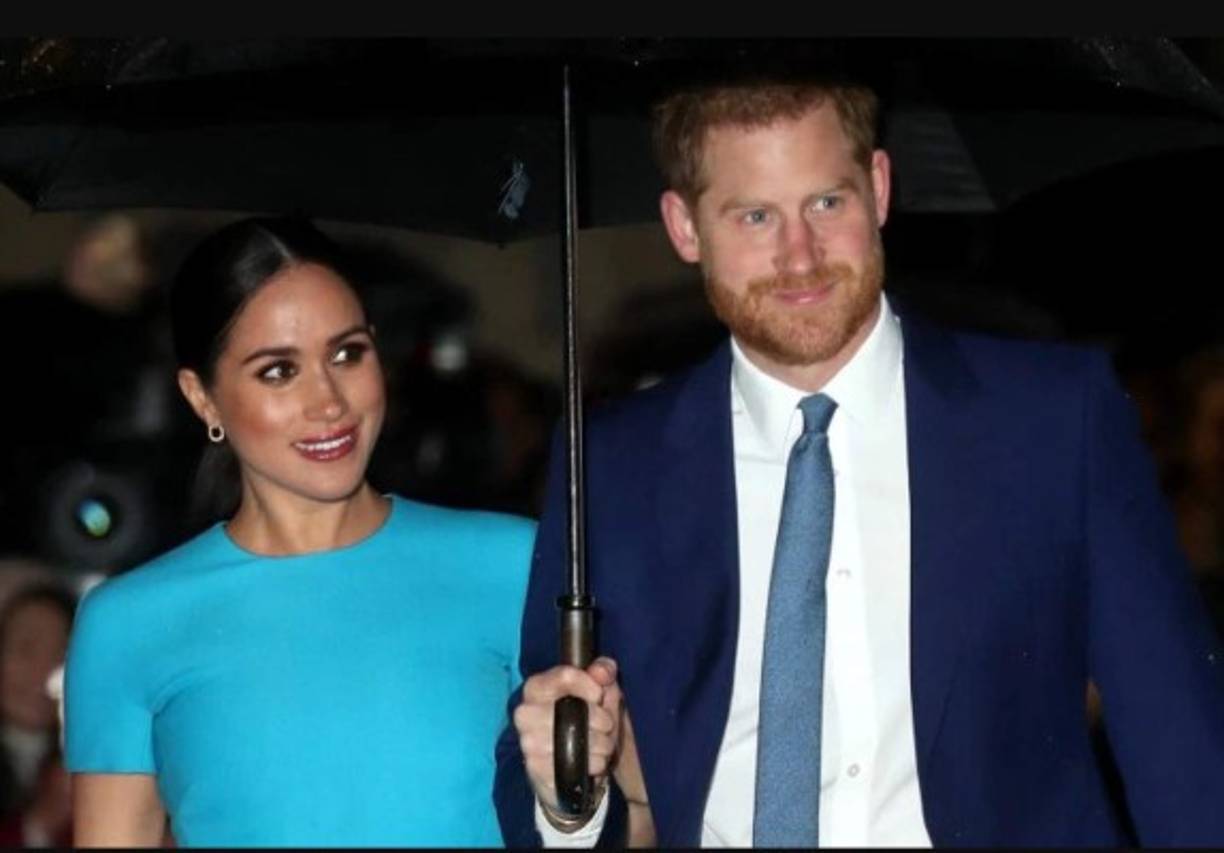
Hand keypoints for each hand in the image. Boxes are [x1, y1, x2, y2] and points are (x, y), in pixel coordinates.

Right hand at [513, 657, 621, 815]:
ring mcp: (528, 742)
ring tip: (602, 743)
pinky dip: (593, 763)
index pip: (565, 676)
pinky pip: (575, 764)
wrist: (574, 761)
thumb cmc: (586, 719)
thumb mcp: (600, 689)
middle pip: (574, 710)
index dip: (591, 685)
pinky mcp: (535, 768)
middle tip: (605, 725)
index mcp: (536, 686)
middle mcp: (525, 712)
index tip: (600, 695)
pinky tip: (592, 760)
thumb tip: (601, 671)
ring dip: (600, 743)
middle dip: (600, 719)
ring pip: (576, 740)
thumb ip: (603, 671)